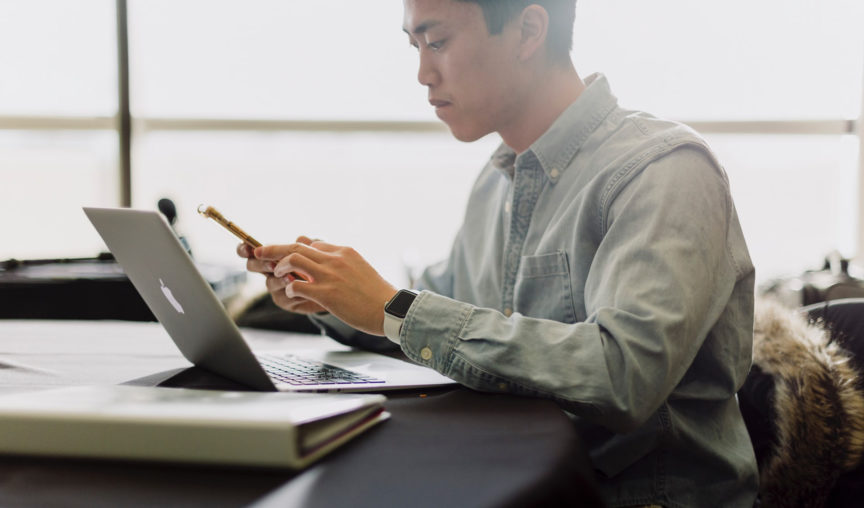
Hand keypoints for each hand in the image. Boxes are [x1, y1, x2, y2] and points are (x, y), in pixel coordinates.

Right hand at [237, 236, 327, 314]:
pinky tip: (303, 290)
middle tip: (272, 265)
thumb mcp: (317, 251)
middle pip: (253, 266)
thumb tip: (301, 238)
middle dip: (260, 264)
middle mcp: (271, 270)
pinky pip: (283, 297)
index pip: (252, 250)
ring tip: (291, 278)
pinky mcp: (285, 301)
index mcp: (273, 255)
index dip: (244, 248)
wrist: (331, 289)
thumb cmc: (321, 266)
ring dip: (279, 280)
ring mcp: (276, 286)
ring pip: (269, 282)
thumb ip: (308, 245)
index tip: (247, 248)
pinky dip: (293, 293)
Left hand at [257, 241, 396, 335]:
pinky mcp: (327, 294)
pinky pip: (297, 285)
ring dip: (280, 267)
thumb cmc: (376, 294)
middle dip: (273, 248)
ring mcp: (330, 276)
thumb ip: (341, 262)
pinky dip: (290, 288)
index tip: (286, 256)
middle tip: (259, 251)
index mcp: (344, 252)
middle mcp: (335, 259)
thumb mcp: (360, 268)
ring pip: (293, 260)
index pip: (313, 243)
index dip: (296, 249)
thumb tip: (325, 258)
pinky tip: (292, 293)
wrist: (390, 309)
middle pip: (297, 246)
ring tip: (277, 275)